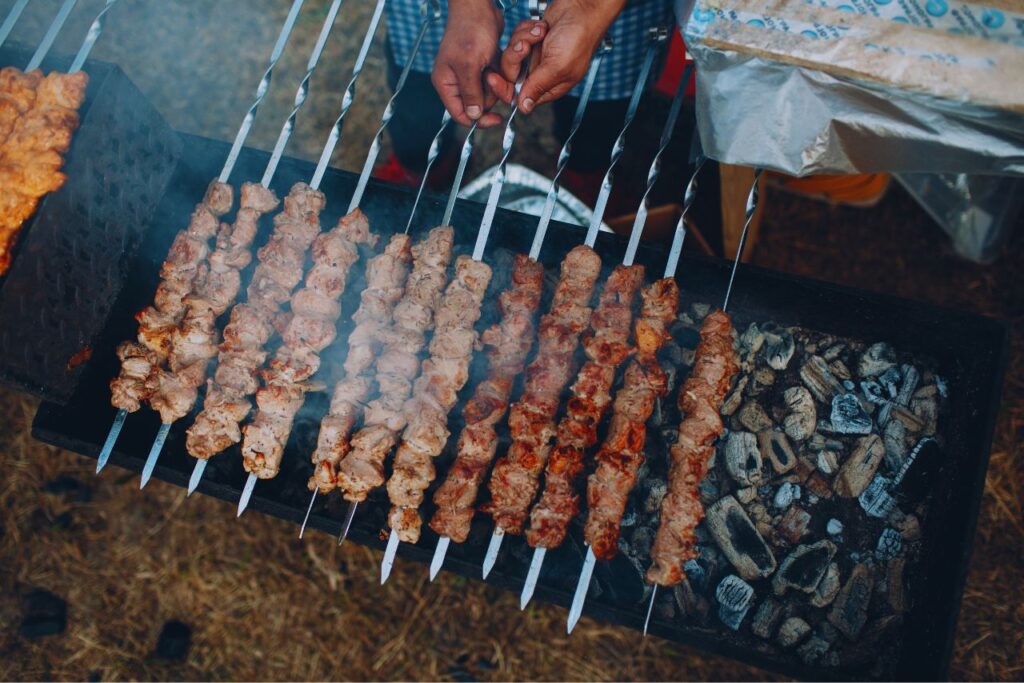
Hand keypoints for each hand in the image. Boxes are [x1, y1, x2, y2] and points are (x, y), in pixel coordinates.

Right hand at [431, 0, 509, 126]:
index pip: (460, 114)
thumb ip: (471, 92)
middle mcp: (456, 81)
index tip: (497, 119)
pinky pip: (495, 79)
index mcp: (446, 83)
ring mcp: (470, 73)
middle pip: (478, 104)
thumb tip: (473, 116)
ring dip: (498, 82)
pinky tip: (499, 59)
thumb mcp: (469, 65)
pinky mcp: (482, 65)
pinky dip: (500, 73)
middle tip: (494, 76)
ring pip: (489, 92)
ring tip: (496, 63)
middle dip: (491, 94)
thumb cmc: (469, 30)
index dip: (478, 120)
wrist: (478, 5)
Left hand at [487, 0, 625, 112]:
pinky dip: (526, 29)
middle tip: (526, 45)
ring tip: (541, 31)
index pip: (518, 97)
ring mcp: (535, 56)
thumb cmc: (579, 37)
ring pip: (511, 53)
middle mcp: (540, 74)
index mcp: (548, 87)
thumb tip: (524, 108)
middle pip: (510, 75)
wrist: (583, 8)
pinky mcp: (531, 40)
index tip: (493, 79)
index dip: (504, 90)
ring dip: (523, 38)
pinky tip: (541, 26)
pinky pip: (516, 37)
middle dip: (515, 57)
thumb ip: (538, 86)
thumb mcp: (558, 66)